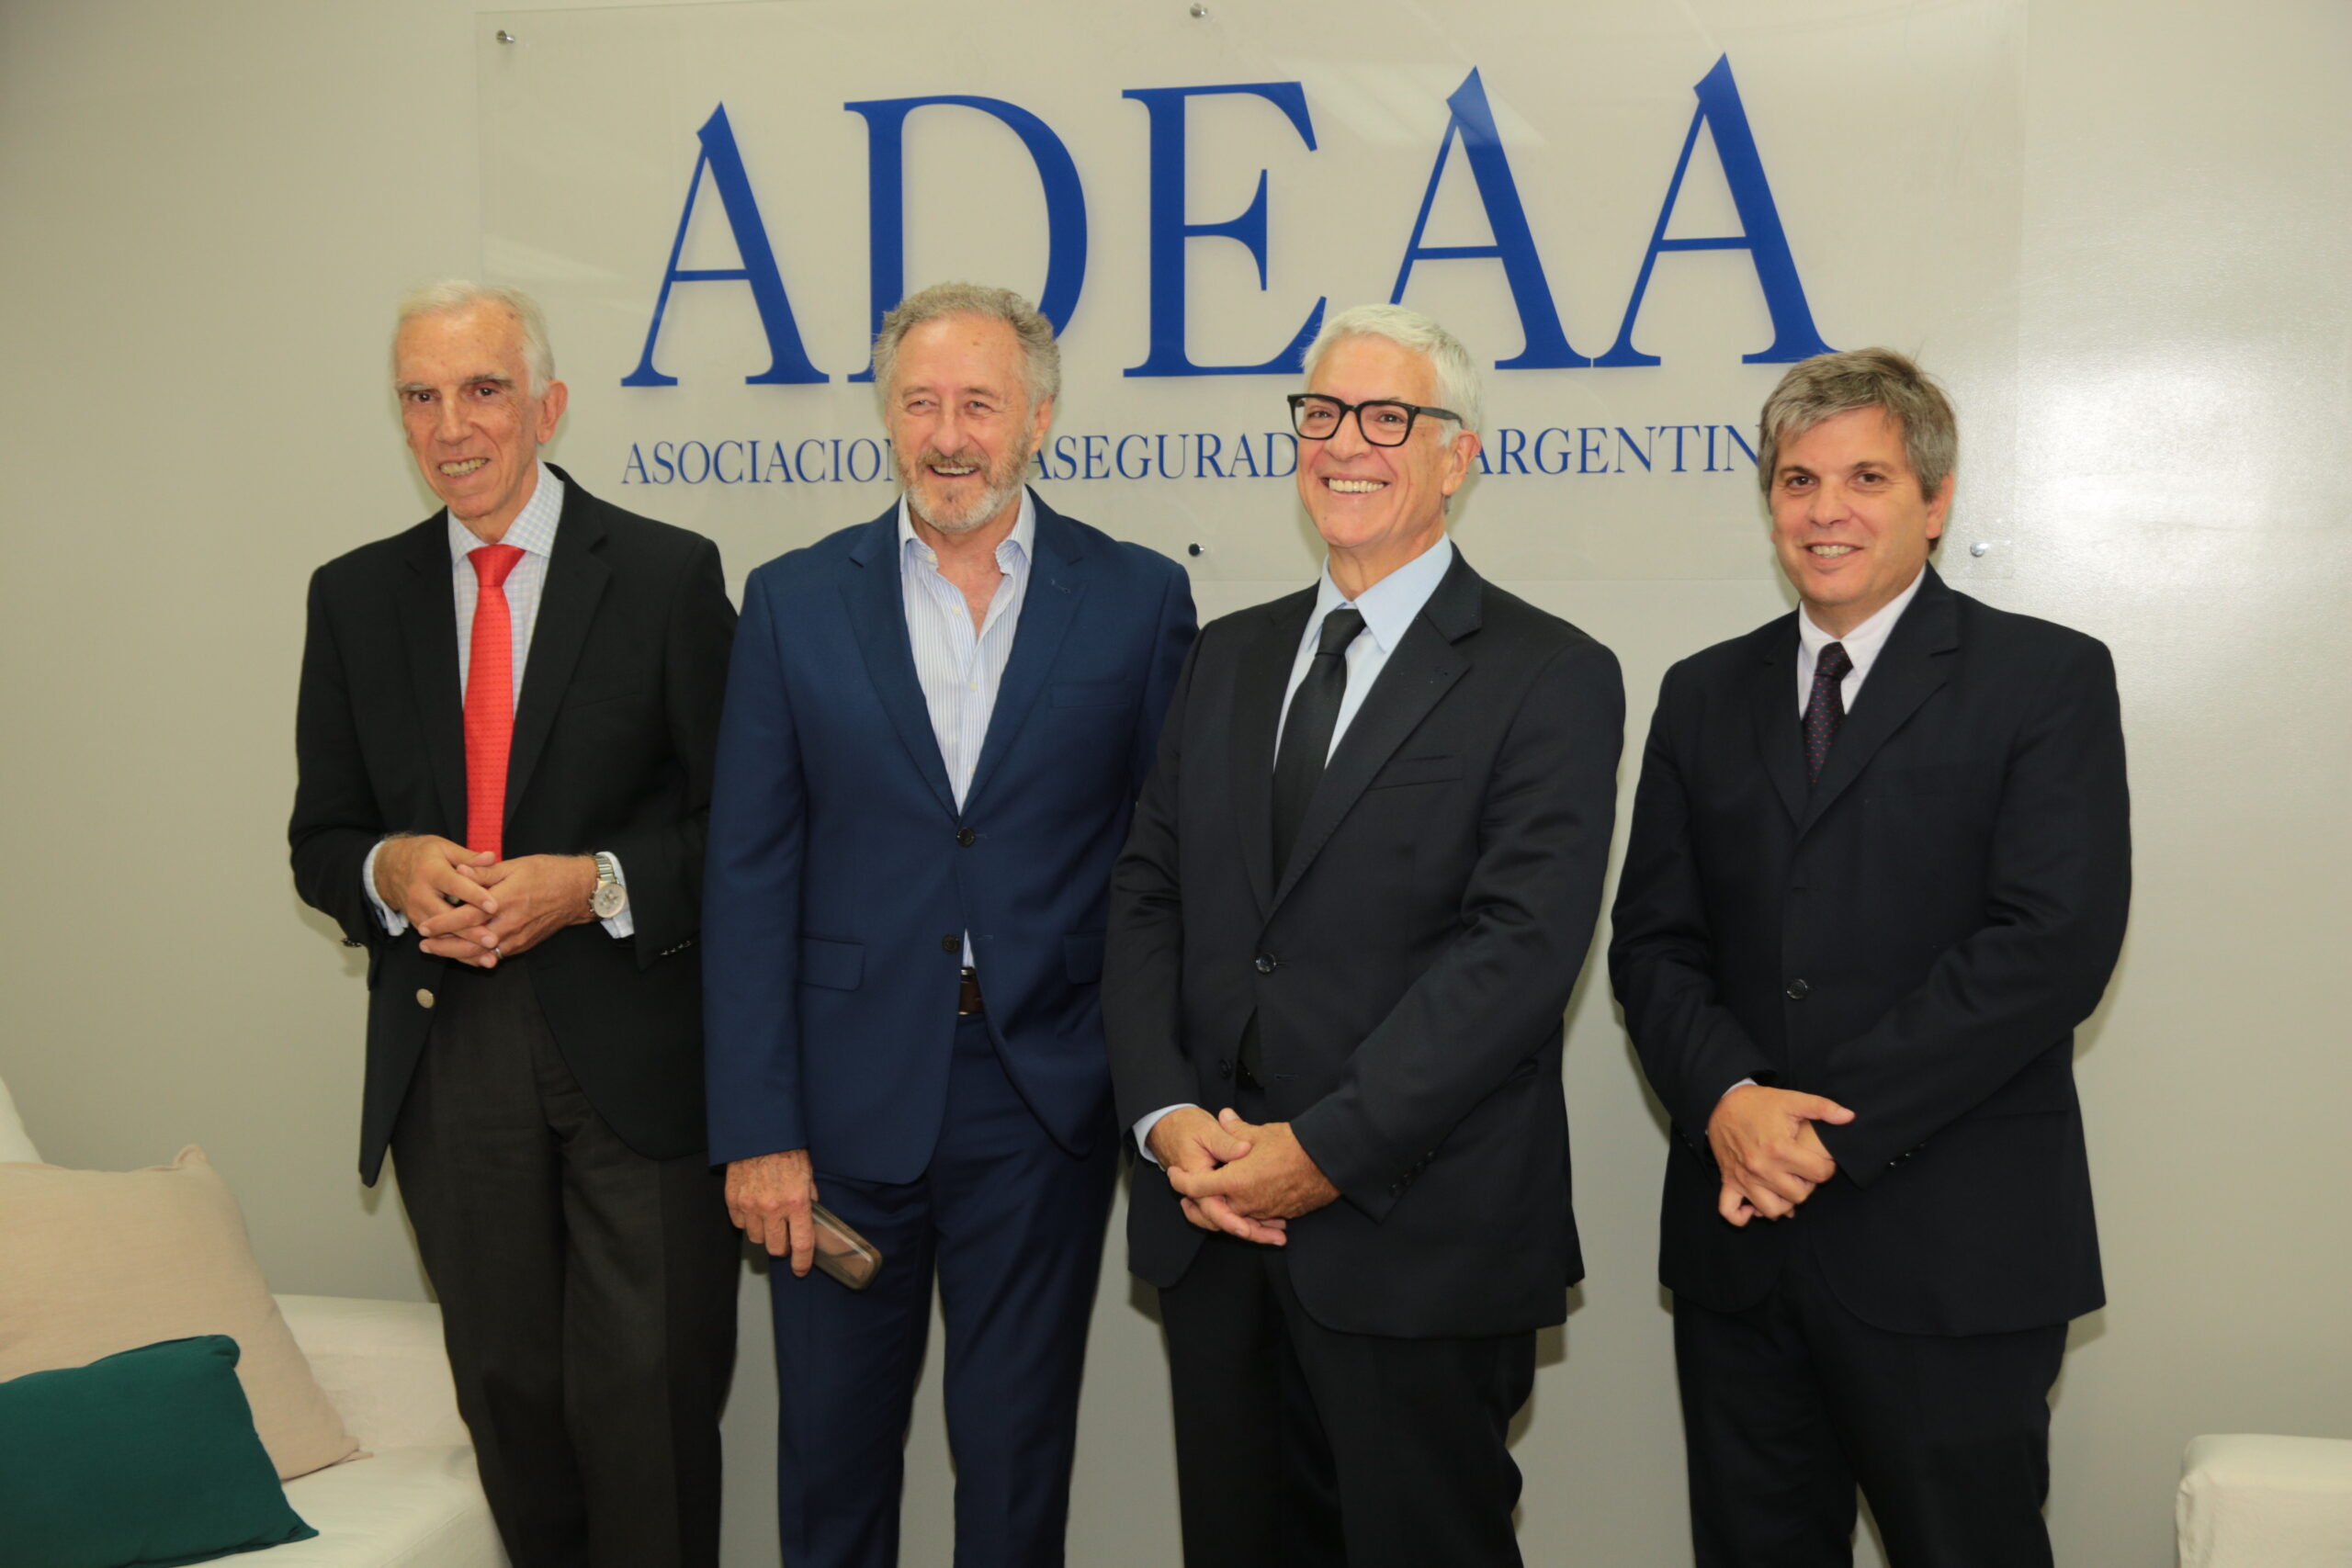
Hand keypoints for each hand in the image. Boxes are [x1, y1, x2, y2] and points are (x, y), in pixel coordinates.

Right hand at [377, 835, 496, 952]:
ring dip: (464, 946)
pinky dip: (455, 950)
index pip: (455, 885)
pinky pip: (436, 940)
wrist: (388, 868)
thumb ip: (469, 858)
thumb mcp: (445, 849)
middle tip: (493, 940)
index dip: (475, 895)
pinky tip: (475, 958)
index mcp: (431, 872)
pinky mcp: (415, 923)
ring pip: (441, 934)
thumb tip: (492, 857)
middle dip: (470, 930)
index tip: (494, 906)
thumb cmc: (424, 855)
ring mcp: (416, 911)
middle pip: (446, 916)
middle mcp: (421, 894)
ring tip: (488, 956)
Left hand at [420, 854, 598, 965]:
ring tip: (439, 951)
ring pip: (482, 953)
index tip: (424, 927)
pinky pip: (497, 954)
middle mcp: (511, 923)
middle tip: (424, 946)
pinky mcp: (525, 944)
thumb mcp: (515, 865)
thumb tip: (458, 872)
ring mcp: (519, 937)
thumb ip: (484, 873)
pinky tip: (464, 953)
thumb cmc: (548, 873)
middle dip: (445, 947)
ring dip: (458, 954)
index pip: (467, 917)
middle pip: (470, 942)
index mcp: (505, 900)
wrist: (579, 891)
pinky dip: (478, 956)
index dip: (443, 924)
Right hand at [726, 1150, 819, 1276]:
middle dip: (783, 1247)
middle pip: (776, 1247)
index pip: (801, 1244)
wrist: (758, 1133)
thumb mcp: (808, 1173)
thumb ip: (809, 1198)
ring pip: (756, 1239)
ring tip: (770, 1219)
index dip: (802, 1262)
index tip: (801, 1269)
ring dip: (764, 1234)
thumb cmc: (786, 1150)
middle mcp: (772, 1208)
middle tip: (786, 1238)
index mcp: (796, 1202)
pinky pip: (741, 1224)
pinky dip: (748, 1221)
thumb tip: (811, 1218)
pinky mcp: (733, 1200)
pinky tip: (755, 1209)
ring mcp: (750, 1205)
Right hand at [1148, 1107, 1285, 1244]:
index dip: (1230, 1221)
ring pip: (1229, 1219)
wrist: (1169, 1126)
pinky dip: (1248, 1218)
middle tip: (1278, 1238)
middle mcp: (1200, 1193)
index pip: (1211, 1208)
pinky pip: (1230, 1211)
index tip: (1247, 1230)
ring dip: (1253, 1228)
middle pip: (1223, 1221)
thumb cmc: (1186, 1126)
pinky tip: (1269, 1220)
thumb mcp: (1206, 1130)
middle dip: (1251, 1232)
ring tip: (1278, 1234)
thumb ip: (1226, 1142)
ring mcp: (1207, 1195)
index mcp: (1196, 1178)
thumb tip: (1245, 1150)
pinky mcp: (1215, 1192)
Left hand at [1166, 1110, 1339, 1238]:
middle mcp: (1246, 1202)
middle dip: (1196, 1204)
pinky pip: (1255, 1219)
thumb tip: (1224, 1117)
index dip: (1180, 1181)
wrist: (1329, 1162)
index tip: (1174, 1174)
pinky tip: (1244, 1207)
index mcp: (1234, 1182)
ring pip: (1234, 1217)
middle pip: (1211, 1210)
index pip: (1196, 1187)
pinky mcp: (1279, 1215)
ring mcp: (1263, 1212)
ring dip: (1221, 1211)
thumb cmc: (1294, 1146)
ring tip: (1212, 1202)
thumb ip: (1235, 1129)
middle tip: (1185, 1198)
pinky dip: (1245, 1215)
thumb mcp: (1259, 1133)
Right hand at [1706, 1085, 1853, 1226]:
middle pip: (1799, 1195)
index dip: (1827, 1167)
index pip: (1819, 1174)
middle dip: (1808, 1185)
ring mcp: (1744, 1179)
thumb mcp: (1791, 1099)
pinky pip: (1731, 1211)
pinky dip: (1743, 1216)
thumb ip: (1822, 1107)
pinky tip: (1755, 1206)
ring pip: (1772, 1210)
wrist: (1721, 1103)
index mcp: (1780, 1149)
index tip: (1822, 1160)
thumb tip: (1849, 1117)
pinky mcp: (1728, 1182)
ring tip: (1786, 1186)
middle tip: (1804, 1171)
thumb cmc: (1758, 1104)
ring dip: (1784, 1202)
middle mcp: (1762, 1168)